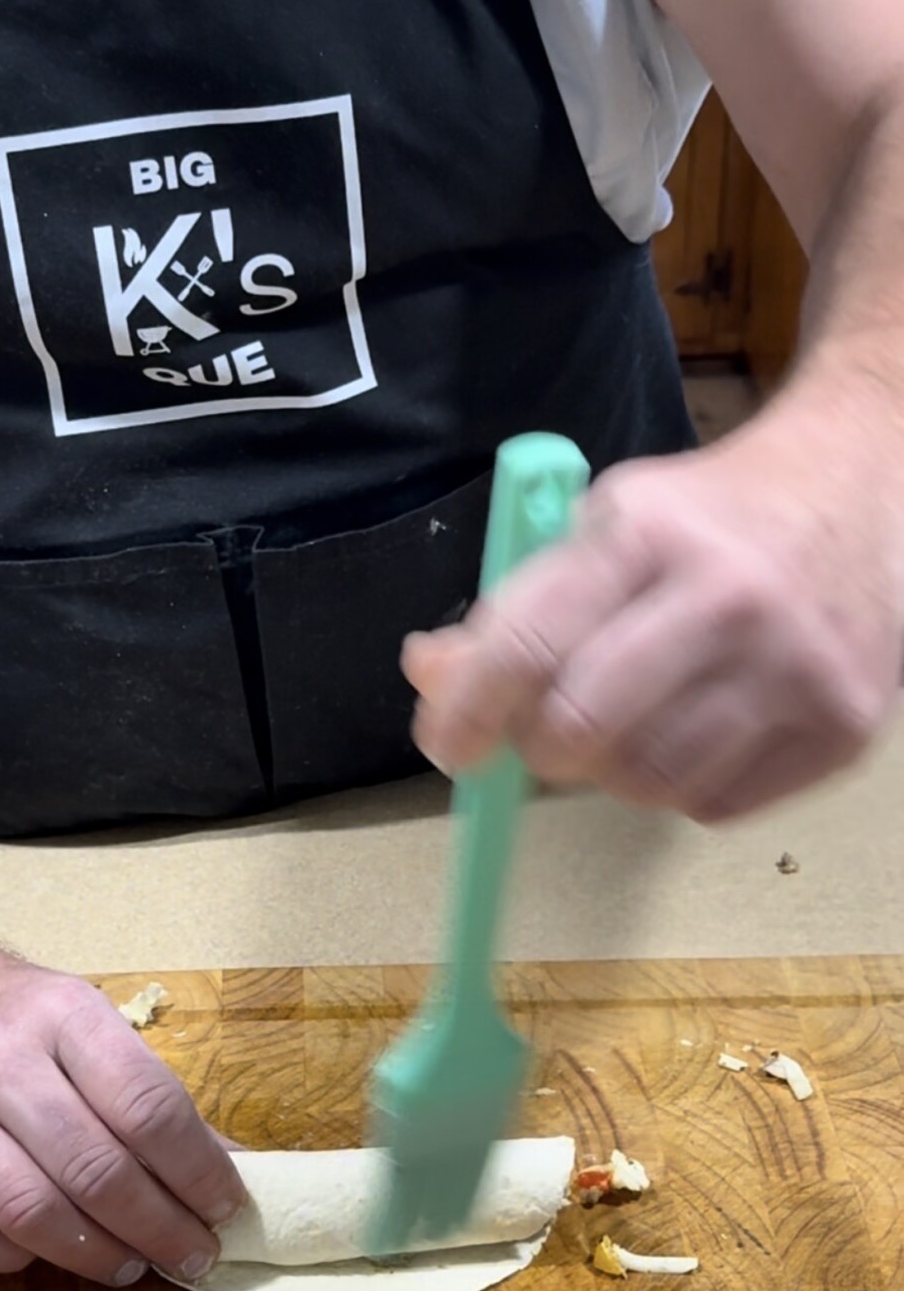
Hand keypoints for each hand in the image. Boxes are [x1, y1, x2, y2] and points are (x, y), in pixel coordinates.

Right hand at [0, 938, 245, 1286]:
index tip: (227, 1209)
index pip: (147, 1106)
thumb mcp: (91, 1027)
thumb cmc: (18, 1018)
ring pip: (29, 1212)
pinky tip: (46, 1254)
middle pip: (93, 1169)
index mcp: (64, 1016)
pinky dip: (14, 1261)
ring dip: (95, 1255)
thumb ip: (154, 1098)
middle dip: (159, 1227)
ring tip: (133, 1266)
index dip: (198, 1171)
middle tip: (193, 1255)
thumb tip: (233, 1172)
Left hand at [404, 397, 903, 820]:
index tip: (448, 745)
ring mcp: (796, 665)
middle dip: (542, 748)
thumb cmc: (713, 517)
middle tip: (551, 734)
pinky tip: (704, 726)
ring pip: (648, 783)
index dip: (468, 712)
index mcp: (648, 531)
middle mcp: (728, 596)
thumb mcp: (609, 526)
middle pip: (582, 731)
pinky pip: (716, 807)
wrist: (863, 483)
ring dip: (616, 772)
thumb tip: (431, 680)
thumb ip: (515, 606)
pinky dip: (686, 786)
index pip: (527, 645)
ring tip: (636, 722)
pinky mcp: (843, 726)